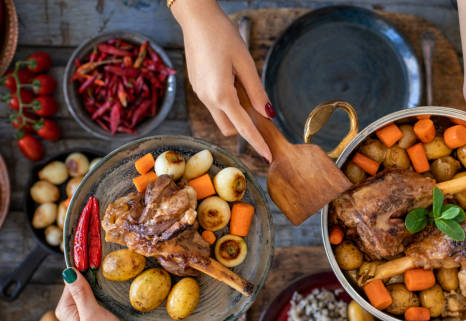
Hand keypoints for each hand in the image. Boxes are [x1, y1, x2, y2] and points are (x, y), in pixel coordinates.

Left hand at [55, 268, 138, 320]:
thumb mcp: (92, 314)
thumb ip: (81, 293)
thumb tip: (69, 271)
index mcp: (66, 309)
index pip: (71, 279)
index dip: (84, 267)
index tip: (98, 254)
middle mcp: (74, 311)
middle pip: (83, 284)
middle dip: (96, 275)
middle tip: (113, 263)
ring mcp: (88, 315)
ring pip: (95, 291)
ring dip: (105, 284)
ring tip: (119, 273)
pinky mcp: (101, 318)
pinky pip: (103, 299)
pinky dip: (110, 293)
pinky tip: (121, 288)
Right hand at [172, 0, 272, 161]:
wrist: (196, 19)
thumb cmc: (222, 35)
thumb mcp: (246, 63)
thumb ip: (257, 92)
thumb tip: (268, 114)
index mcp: (221, 94)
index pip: (243, 128)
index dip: (257, 143)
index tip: (267, 156)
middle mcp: (207, 99)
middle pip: (230, 128)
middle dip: (244, 126)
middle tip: (257, 106)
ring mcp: (199, 94)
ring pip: (221, 117)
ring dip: (234, 112)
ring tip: (240, 84)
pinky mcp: (197, 87)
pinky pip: (214, 104)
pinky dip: (226, 102)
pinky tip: (230, 79)